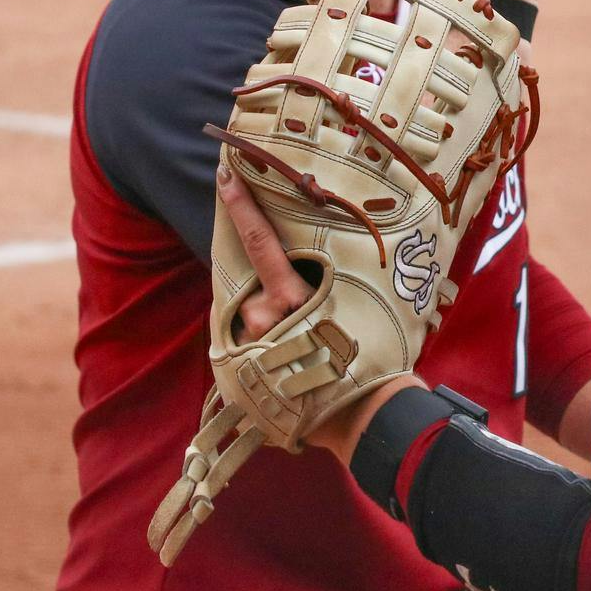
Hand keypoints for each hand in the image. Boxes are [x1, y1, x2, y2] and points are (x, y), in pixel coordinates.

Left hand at [214, 164, 422, 464]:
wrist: (357, 416)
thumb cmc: (365, 358)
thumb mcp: (350, 306)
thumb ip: (324, 284)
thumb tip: (312, 265)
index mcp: (293, 298)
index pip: (261, 242)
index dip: (241, 206)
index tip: (225, 173)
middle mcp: (264, 319)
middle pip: (248, 288)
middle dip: (265, 296)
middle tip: (293, 316)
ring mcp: (250, 347)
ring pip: (247, 319)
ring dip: (265, 327)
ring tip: (297, 351)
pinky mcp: (241, 371)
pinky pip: (244, 346)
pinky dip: (259, 349)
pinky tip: (284, 366)